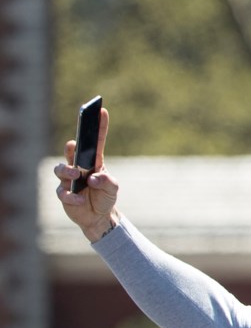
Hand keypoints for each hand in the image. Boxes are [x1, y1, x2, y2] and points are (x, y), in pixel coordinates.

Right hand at [53, 108, 119, 241]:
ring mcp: (69, 180)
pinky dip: (72, 197)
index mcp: (94, 162)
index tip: (101, 110)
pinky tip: (80, 200)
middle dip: (70, 147)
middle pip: (71, 152)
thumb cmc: (105, 197)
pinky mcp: (64, 194)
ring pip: (60, 169)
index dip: (98, 126)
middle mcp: (79, 167)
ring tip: (76, 176)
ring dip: (67, 171)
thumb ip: (107, 181)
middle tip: (73, 145)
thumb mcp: (112, 188)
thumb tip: (93, 178)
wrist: (98, 217)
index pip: (96, 141)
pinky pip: (62, 192)